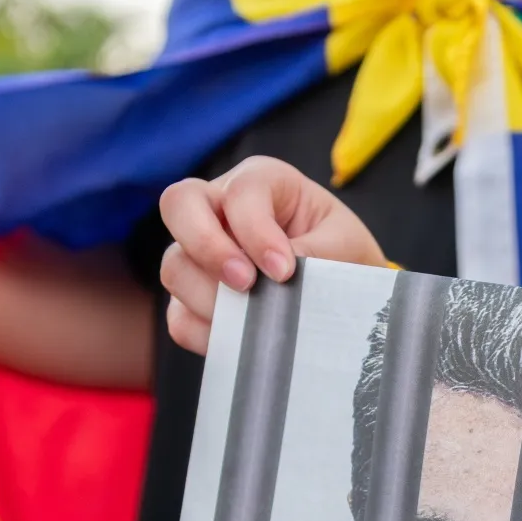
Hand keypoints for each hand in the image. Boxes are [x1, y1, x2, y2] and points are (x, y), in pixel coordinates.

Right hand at [160, 156, 384, 353]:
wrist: (346, 291)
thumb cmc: (343, 253)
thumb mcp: (343, 245)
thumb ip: (312, 257)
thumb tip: (275, 283)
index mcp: (262, 182)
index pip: (240, 192)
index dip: (255, 230)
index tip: (283, 270)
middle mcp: (220, 209)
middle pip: (179, 206)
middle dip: (207, 247)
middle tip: (245, 283)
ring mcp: (200, 253)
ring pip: (175, 266)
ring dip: (209, 297)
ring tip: (253, 318)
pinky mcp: (195, 298)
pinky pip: (179, 316)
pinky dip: (205, 332)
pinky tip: (242, 338)